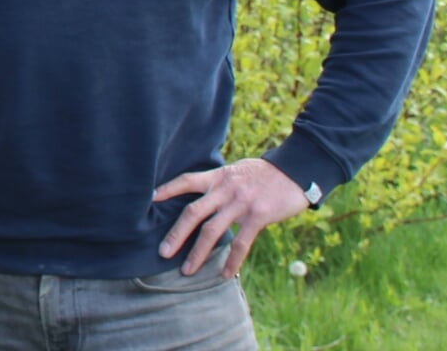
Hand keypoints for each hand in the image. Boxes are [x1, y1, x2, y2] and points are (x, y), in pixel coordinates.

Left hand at [153, 158, 309, 276]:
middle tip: (162, 252)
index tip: (150, 200)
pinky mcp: (258, 216)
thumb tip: (205, 197)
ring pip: (212, 231)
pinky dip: (232, 260)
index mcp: (218, 177)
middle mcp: (225, 189)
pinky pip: (241, 242)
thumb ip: (220, 184)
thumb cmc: (265, 173)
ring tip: (187, 270)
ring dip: (198, 253)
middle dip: (176, 234)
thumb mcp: (237, 171)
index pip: (186, 181)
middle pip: (193, 212)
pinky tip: (225, 274)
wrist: (296, 171)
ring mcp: (240, 203)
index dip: (167, 189)